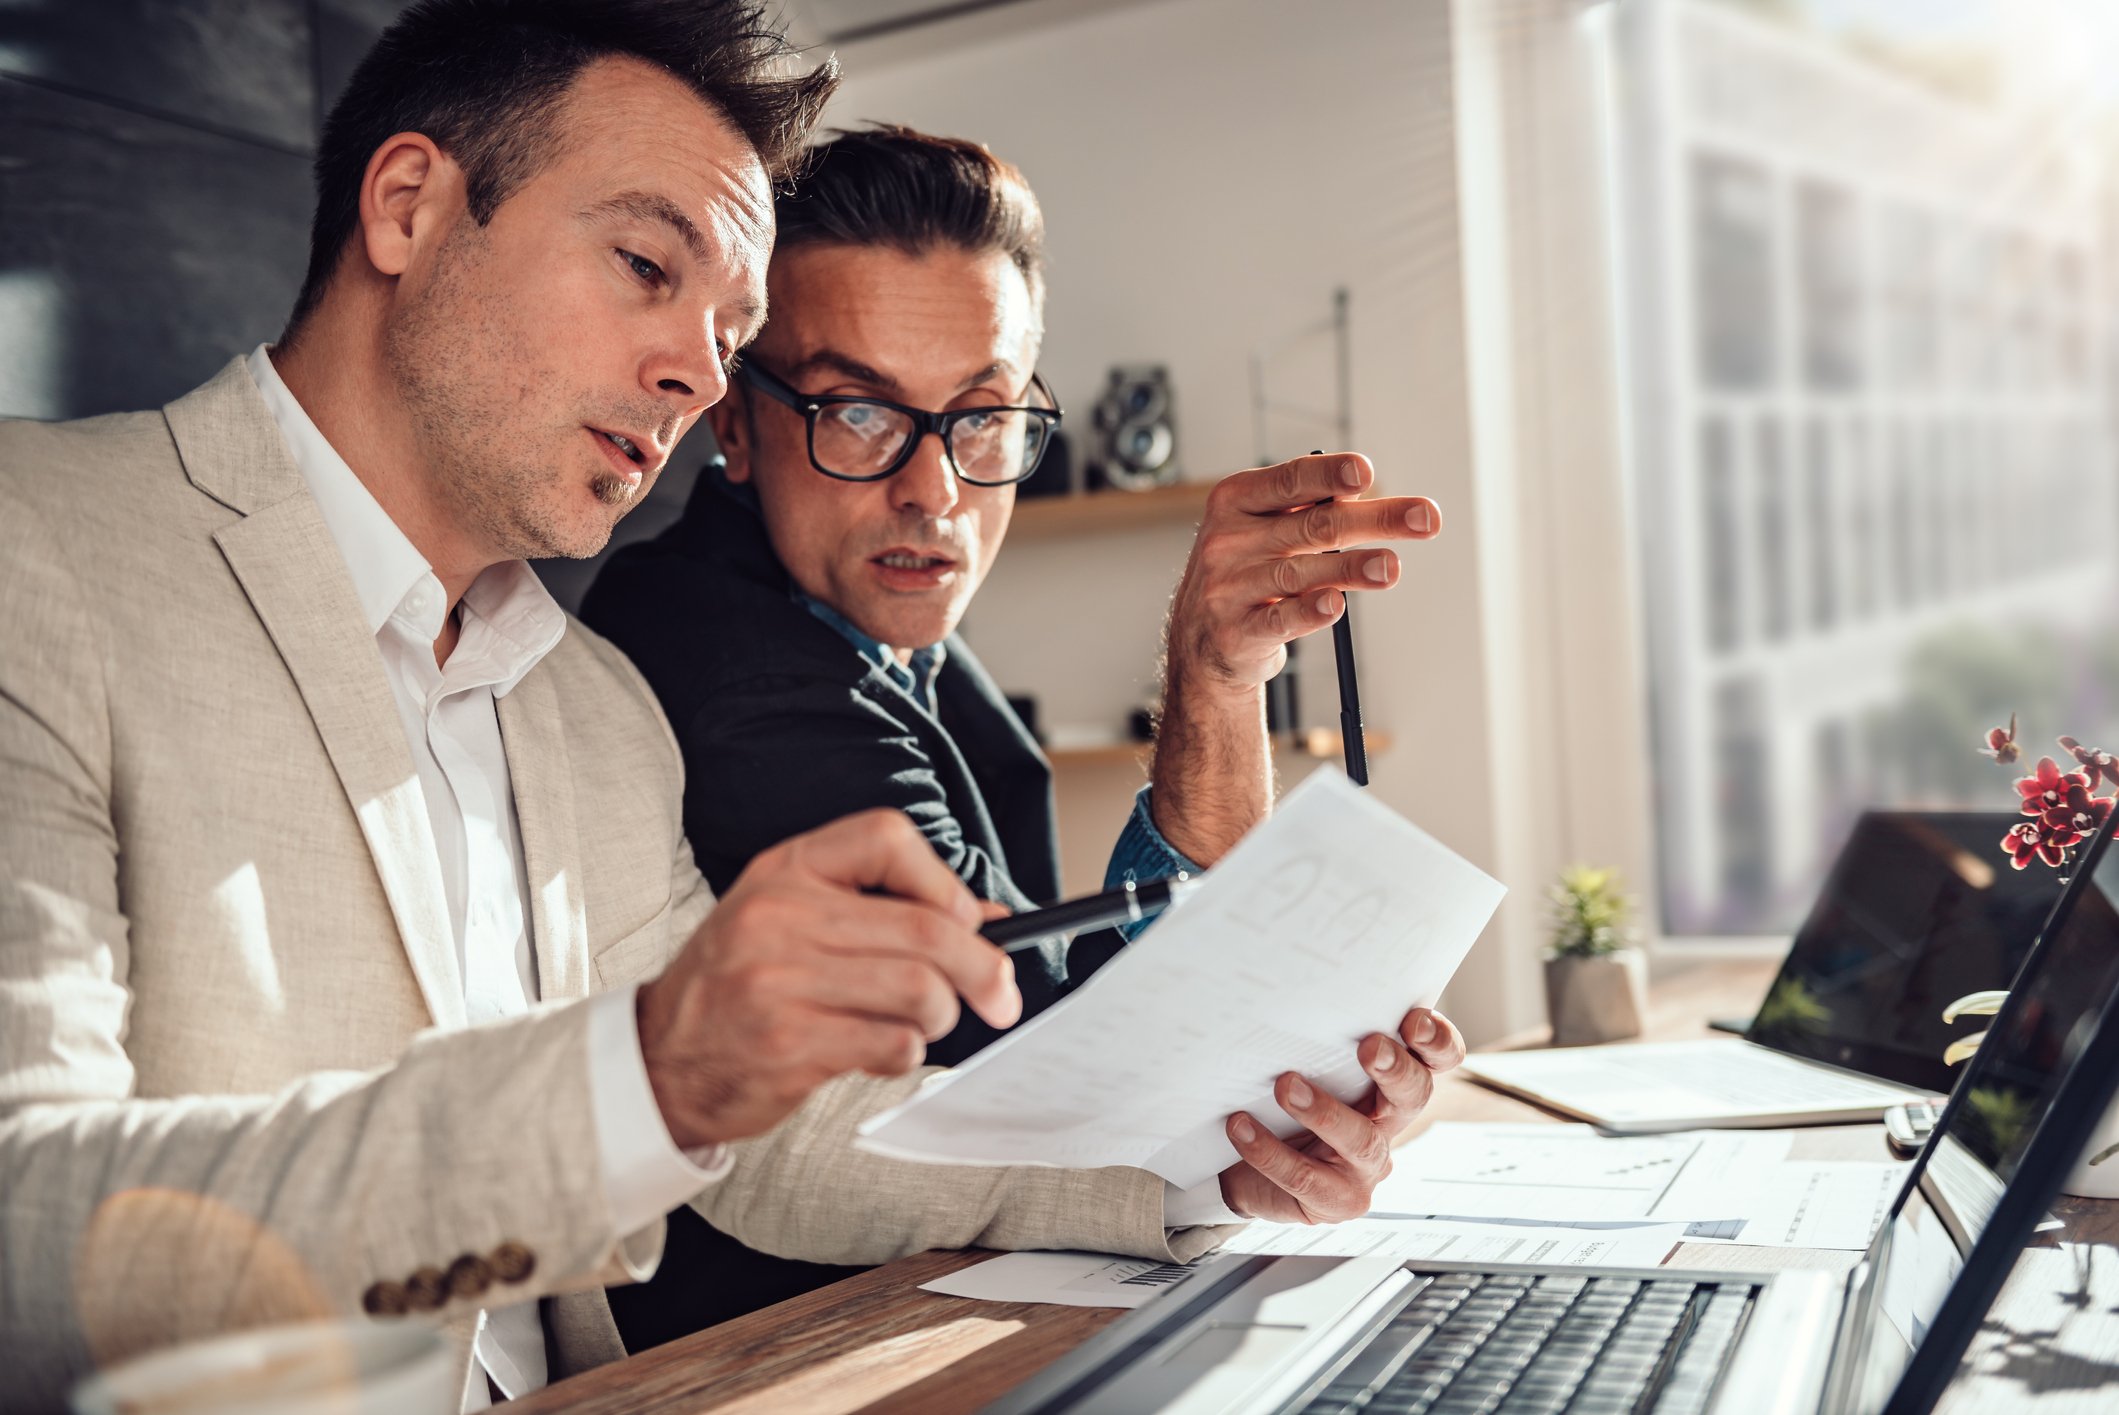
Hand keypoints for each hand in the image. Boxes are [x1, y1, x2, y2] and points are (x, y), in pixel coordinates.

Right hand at [636, 809, 1021, 1148]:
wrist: (658, 1059)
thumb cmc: (740, 984)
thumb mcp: (791, 919)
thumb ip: (881, 910)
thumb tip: (988, 921)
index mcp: (785, 869)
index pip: (888, 837)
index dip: (944, 881)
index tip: (970, 921)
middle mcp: (779, 915)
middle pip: (925, 928)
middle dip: (982, 968)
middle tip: (1001, 996)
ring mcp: (779, 980)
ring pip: (920, 990)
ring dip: (941, 1016)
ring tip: (921, 1024)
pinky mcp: (788, 1044)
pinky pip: (893, 1043)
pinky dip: (906, 1052)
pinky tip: (878, 1050)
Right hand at [1166, 453, 1440, 694]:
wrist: (1200, 639)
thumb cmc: (1248, 571)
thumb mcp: (1263, 529)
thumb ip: (1308, 510)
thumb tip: (1370, 497)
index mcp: (1235, 501)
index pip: (1290, 480)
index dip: (1329, 475)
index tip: (1367, 473)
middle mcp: (1227, 540)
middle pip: (1313, 525)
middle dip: (1375, 520)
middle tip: (1426, 519)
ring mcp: (1228, 587)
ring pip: (1302, 573)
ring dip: (1354, 568)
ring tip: (1392, 568)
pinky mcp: (1237, 633)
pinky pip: (1281, 620)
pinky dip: (1310, 611)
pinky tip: (1336, 603)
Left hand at [1218, 1007, 1466, 1223]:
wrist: (1243, 1170)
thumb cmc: (1281, 1107)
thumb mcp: (1304, 1067)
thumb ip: (1315, 1039)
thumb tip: (1288, 990)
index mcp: (1388, 1085)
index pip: (1434, 1061)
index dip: (1436, 1042)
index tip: (1414, 1019)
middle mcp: (1387, 1124)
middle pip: (1414, 1096)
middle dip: (1396, 1070)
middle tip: (1371, 1047)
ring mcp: (1365, 1169)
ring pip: (1361, 1140)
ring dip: (1324, 1111)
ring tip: (1285, 1085)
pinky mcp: (1334, 1201)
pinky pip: (1305, 1178)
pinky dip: (1269, 1150)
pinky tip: (1241, 1126)